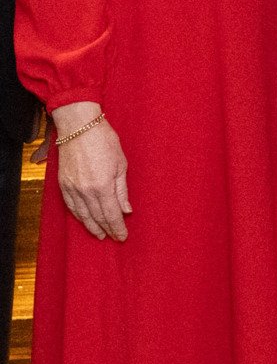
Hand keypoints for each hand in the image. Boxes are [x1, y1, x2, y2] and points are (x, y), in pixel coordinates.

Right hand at [52, 102, 129, 240]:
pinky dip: (78, 215)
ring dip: (91, 226)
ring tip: (99, 234)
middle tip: (114, 237)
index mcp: (102, 186)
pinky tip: (84, 219)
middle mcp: (85, 190)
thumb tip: (126, 210)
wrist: (79, 126)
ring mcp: (71, 187)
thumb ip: (122, 190)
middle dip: (106, 229)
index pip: (111, 215)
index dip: (117, 228)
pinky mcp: (62, 183)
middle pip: (97, 217)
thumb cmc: (103, 140)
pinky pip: (70, 205)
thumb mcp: (120, 164)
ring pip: (82, 214)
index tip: (122, 236)